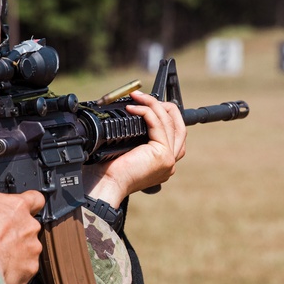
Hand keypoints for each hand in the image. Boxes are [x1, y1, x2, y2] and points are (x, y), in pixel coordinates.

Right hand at [0, 191, 44, 283]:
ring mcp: (32, 248)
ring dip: (16, 253)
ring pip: (28, 249)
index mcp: (16, 206)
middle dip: (17, 233)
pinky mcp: (30, 269)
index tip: (22, 211)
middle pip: (29, 227)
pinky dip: (15, 270)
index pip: (36, 199)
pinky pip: (25, 268)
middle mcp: (30, 226)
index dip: (30, 205)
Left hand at [85, 90, 187, 206]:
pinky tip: (134, 107)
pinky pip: (158, 124)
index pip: (173, 134)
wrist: (104, 185)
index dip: (163, 115)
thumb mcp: (125, 150)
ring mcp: (168, 159)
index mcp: (161, 163)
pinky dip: (146, 111)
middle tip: (144, 98)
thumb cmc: (107, 173)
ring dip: (153, 104)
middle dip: (165, 107)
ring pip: (169, 122)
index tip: (147, 104)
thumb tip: (133, 115)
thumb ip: (135, 137)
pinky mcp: (163, 154)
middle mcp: (169, 163)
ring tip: (137, 97)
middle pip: (178, 126)